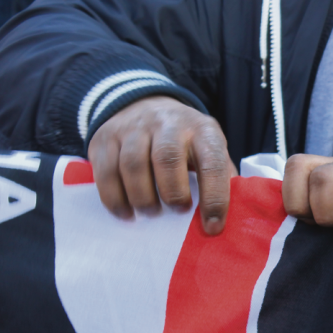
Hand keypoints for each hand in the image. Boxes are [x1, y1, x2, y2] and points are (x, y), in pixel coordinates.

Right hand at [87, 96, 235, 233]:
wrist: (145, 106)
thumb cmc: (186, 142)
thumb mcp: (209, 149)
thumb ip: (220, 177)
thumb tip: (227, 216)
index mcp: (202, 130)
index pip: (212, 163)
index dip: (215, 198)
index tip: (213, 226)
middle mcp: (168, 124)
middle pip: (167, 158)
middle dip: (173, 192)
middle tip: (176, 212)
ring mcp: (134, 128)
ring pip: (132, 164)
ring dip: (142, 197)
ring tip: (151, 213)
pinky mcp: (106, 138)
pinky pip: (105, 171)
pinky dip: (114, 198)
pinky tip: (126, 212)